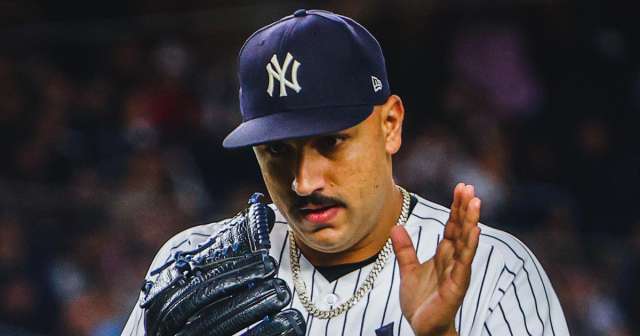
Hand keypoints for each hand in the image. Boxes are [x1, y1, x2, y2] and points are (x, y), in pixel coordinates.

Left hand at [391, 183, 480, 335]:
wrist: (422, 328)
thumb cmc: (421, 301)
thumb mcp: (408, 270)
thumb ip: (405, 249)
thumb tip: (396, 226)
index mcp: (443, 255)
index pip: (452, 226)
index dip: (456, 207)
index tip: (461, 187)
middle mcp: (453, 260)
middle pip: (461, 229)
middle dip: (465, 208)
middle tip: (469, 187)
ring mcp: (457, 272)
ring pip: (465, 242)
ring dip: (471, 222)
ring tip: (476, 202)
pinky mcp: (456, 286)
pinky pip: (464, 263)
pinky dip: (469, 246)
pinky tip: (474, 231)